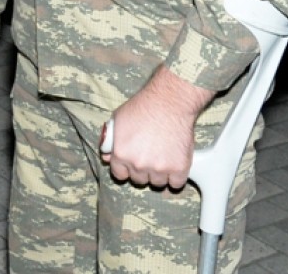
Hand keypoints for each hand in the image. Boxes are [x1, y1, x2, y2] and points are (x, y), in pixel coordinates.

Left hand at [100, 66, 212, 189]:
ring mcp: (160, 168)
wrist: (169, 102)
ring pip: (158, 183)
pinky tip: (175, 164)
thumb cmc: (142, 107)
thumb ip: (111, 141)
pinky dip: (176, 177)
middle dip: (142, 170)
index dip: (125, 168)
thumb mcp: (117, 120)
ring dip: (160, 174)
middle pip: (139, 179)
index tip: (131, 163)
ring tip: (162, 157)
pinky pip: (176, 183)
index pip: (119, 175)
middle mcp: (138, 165)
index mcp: (121, 154)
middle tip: (149, 156)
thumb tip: (107, 157)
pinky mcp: (180, 169)